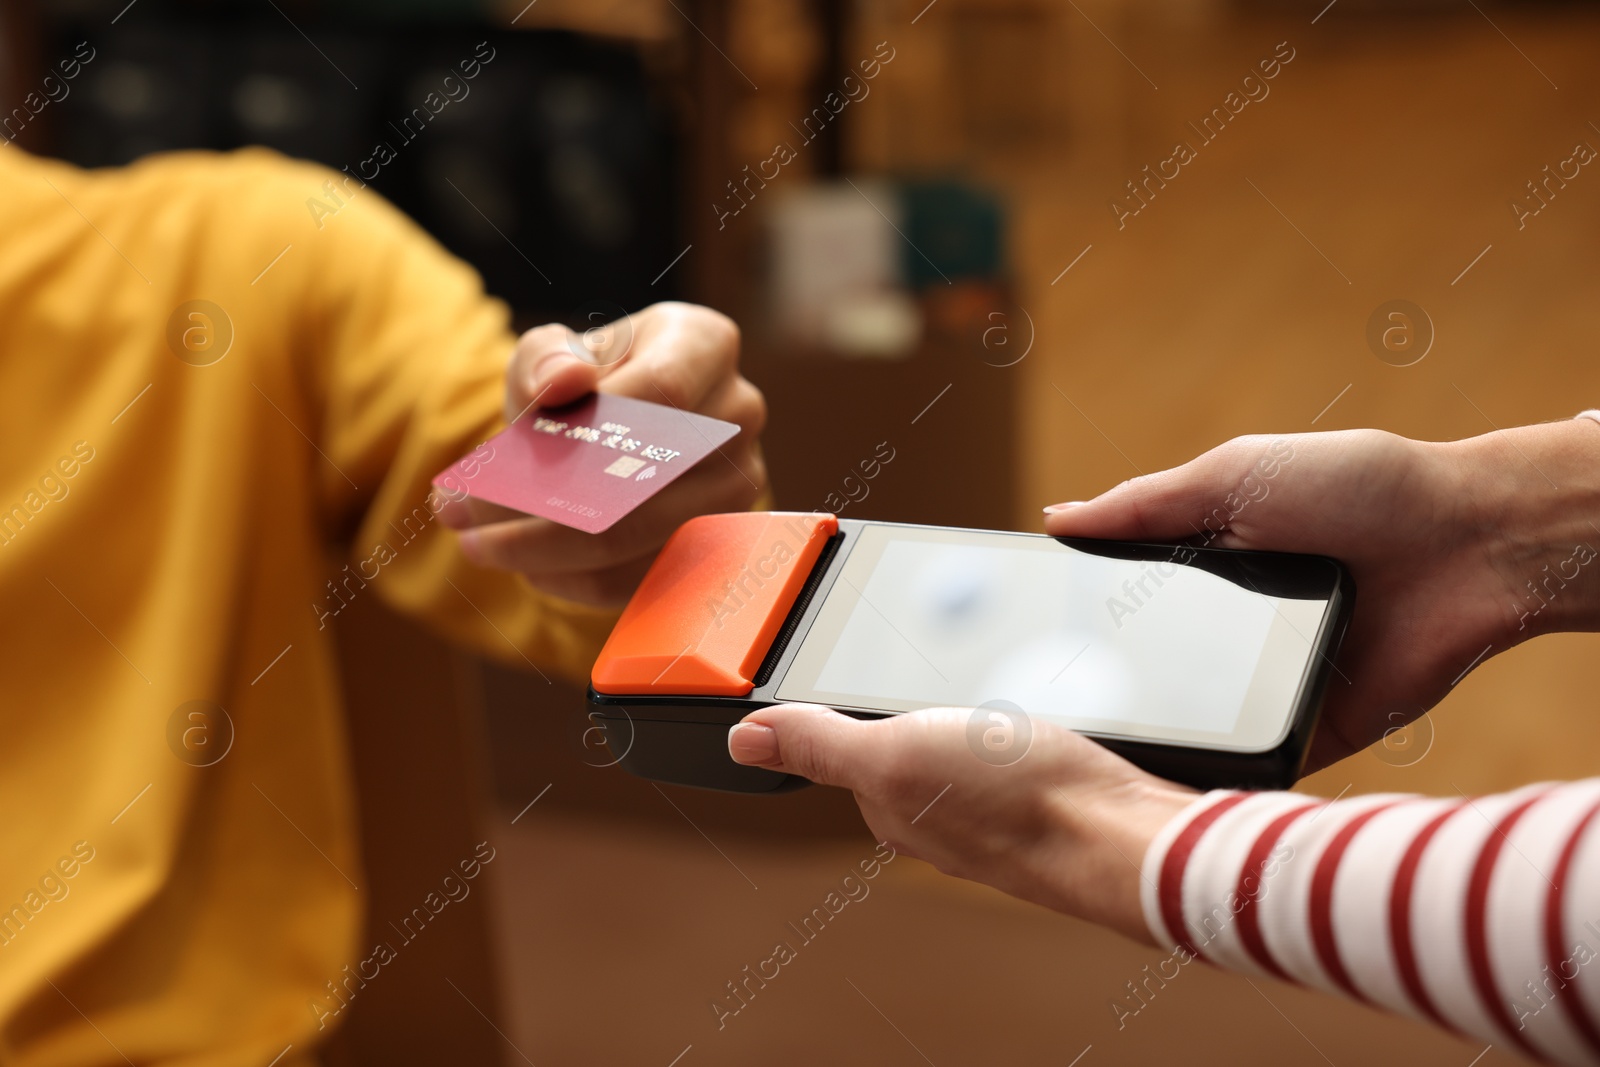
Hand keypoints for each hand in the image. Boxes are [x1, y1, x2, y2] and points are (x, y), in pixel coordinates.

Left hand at [441, 302, 767, 605]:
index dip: (577, 432)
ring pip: (636, 537)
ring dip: (541, 550)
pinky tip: (527, 566)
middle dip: (535, 504)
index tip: (491, 463)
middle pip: (642, 477)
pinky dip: (573, 581)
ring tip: (478, 542)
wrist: (624, 425)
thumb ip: (546, 360)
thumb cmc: (587, 381)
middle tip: (458, 513)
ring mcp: (737, 485)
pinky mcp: (717, 542)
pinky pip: (640, 578)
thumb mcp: (553, 353)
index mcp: (705, 344)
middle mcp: (738, 414)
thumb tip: (565, 382)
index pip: (658, 394)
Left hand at [728, 704, 1196, 943]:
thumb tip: (743, 738)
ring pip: (959, 749)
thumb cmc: (1018, 804)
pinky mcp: (1044, 795)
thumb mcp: (898, 754)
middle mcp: (937, 815)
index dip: (848, 704)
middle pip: (905, 747)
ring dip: (966, 716)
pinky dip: (1011, 730)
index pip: (847, 749)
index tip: (855, 669)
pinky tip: (1029, 722)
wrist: (1128, 835)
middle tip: (928, 672)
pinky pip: (1009, 753)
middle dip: (913, 706)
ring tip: (982, 693)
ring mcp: (993, 808)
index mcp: (891, 806)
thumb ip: (823, 744)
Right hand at [1043, 424, 1599, 770]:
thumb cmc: (1356, 487)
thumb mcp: (1231, 475)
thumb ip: (1143, 504)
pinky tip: (1153, 788)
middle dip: (1096, 689)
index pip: (1122, 603)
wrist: (1467, 543)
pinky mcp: (1309, 730)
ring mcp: (1265, 685)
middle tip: (1030, 711)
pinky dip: (1211, 776)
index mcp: (1207, 569)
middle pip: (1144, 670)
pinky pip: (1248, 765)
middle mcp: (1230, 632)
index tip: (1012, 637)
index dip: (1072, 619)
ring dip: (1146, 736)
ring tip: (1076, 760)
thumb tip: (1055, 518)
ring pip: (1187, 725)